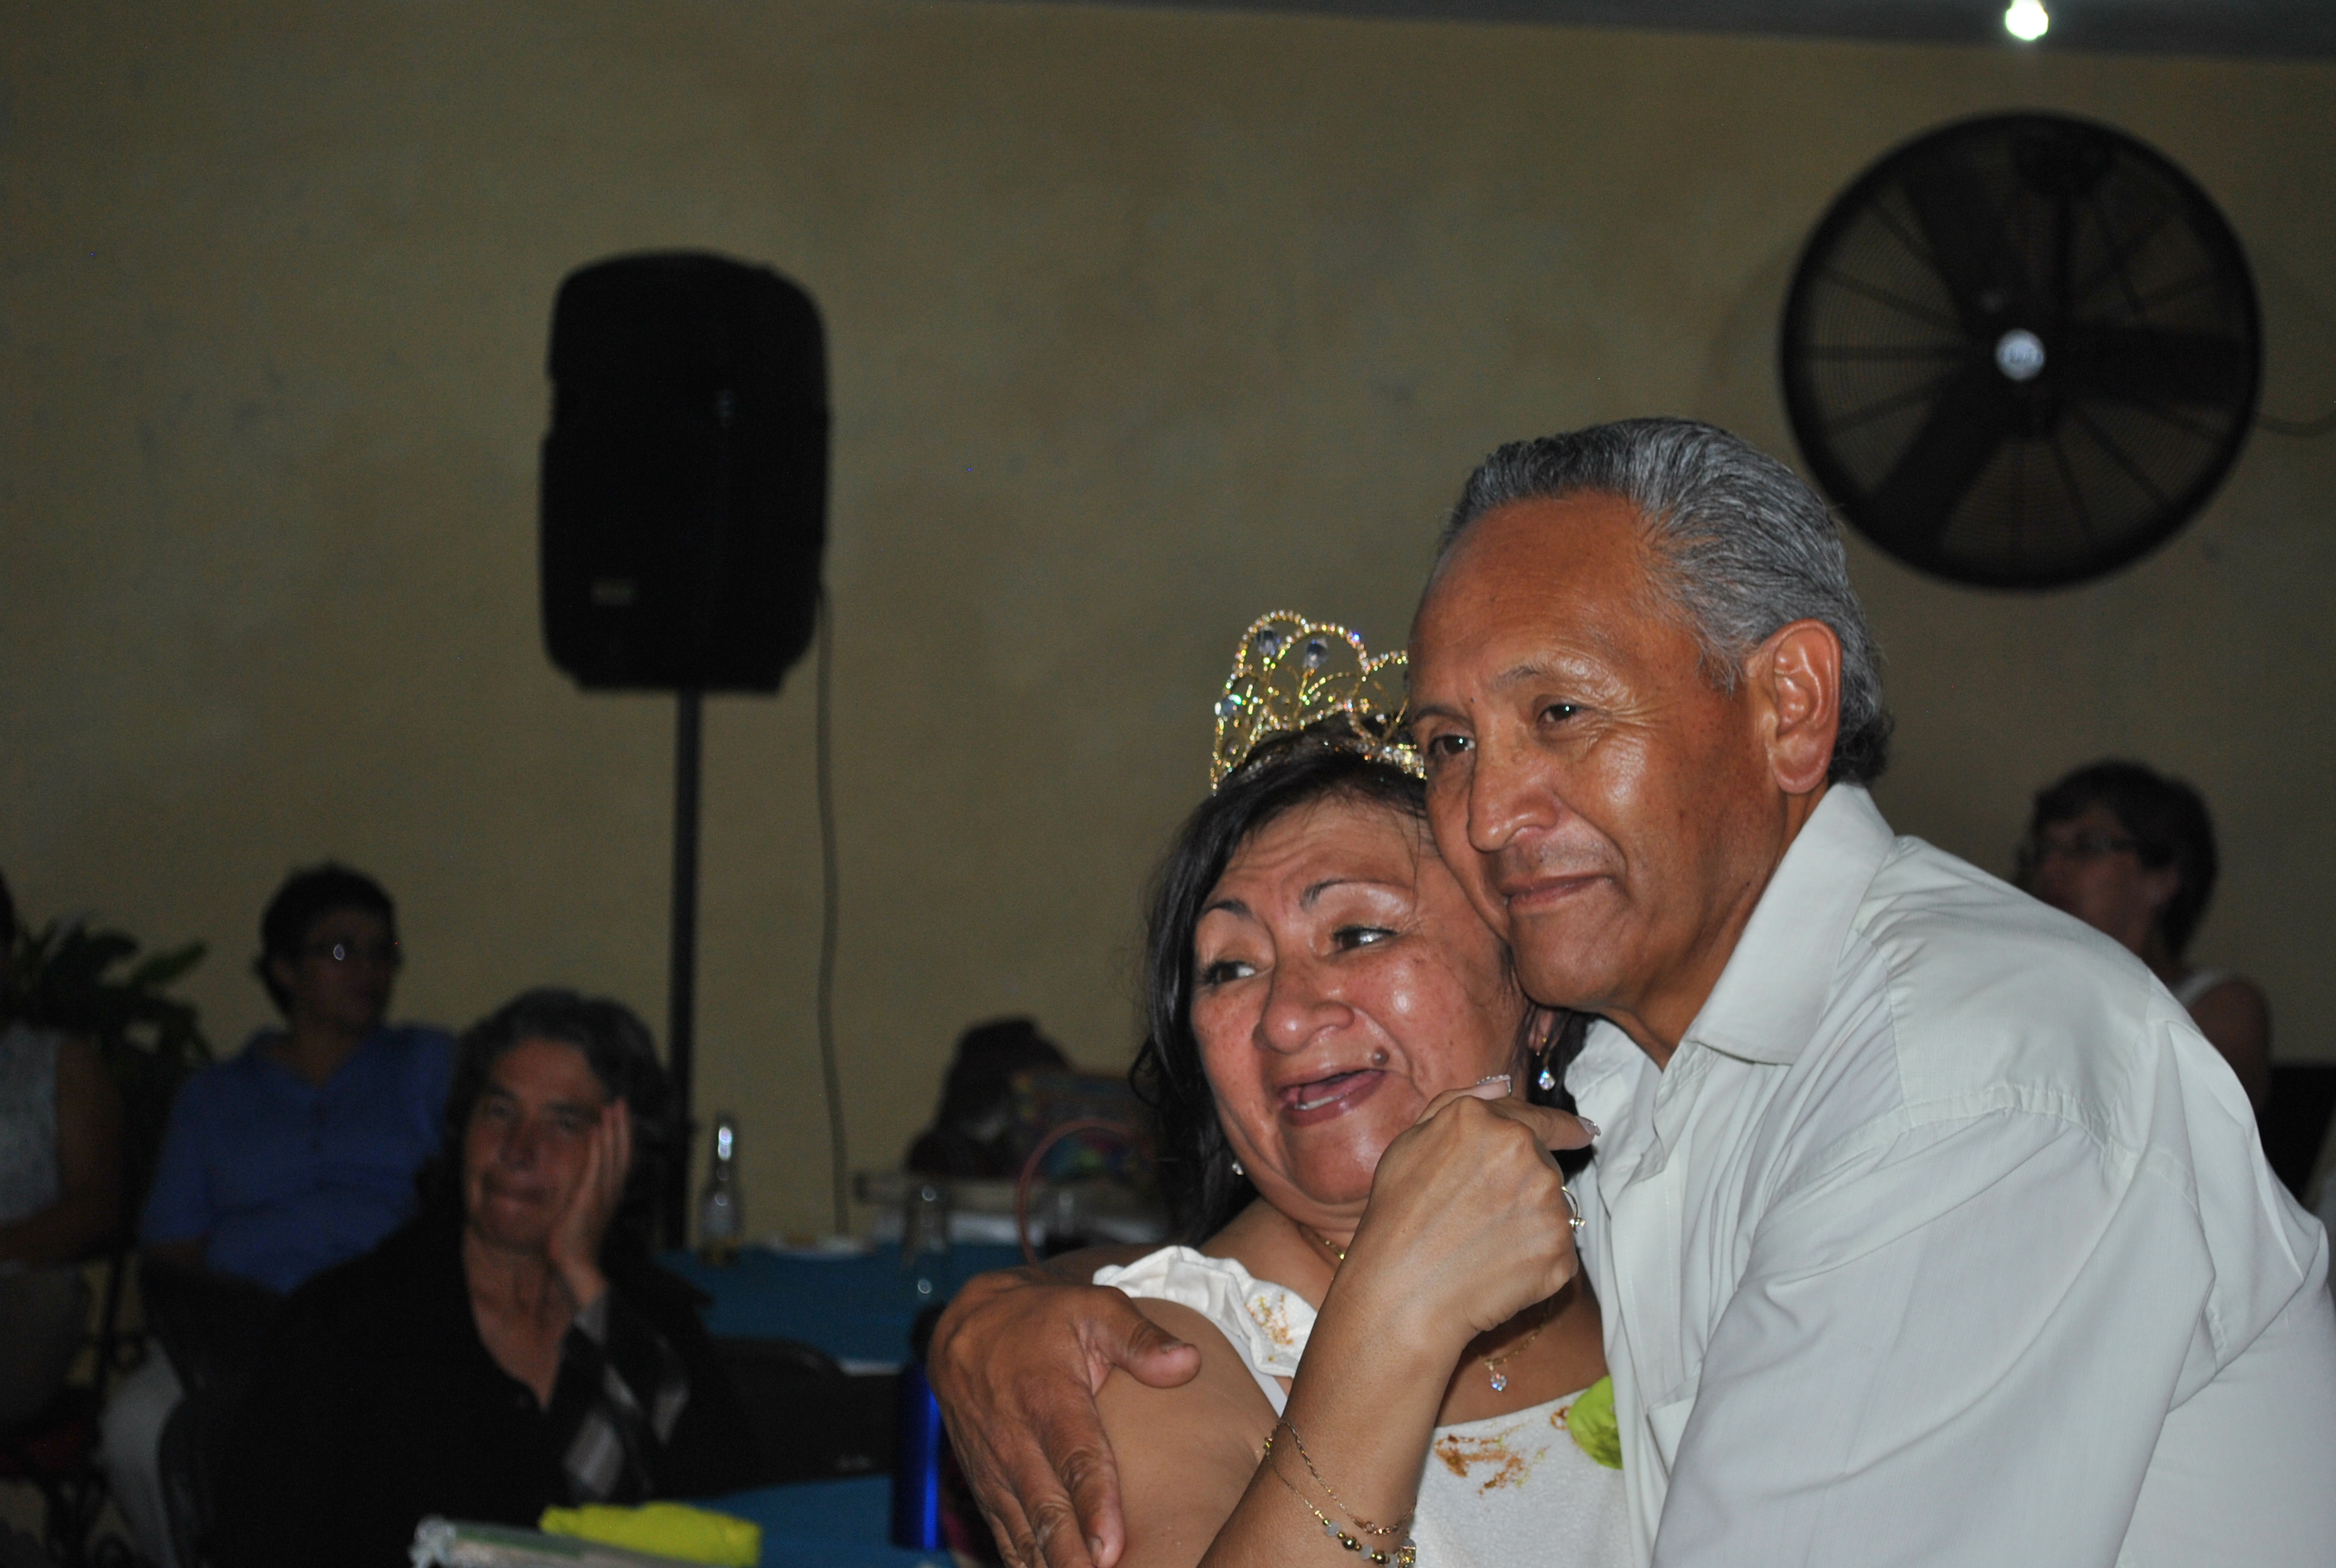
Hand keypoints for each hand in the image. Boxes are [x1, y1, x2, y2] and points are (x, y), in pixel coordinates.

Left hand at [547, 1099, 630, 1312]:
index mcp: (610, 1194)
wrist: (574, 1264)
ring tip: (611, 1108)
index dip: (621, 1136)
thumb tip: (578, 1186)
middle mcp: (612, 1190)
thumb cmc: (573, 1244)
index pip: (621, 1158)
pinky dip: (599, 1146)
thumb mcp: (581, 1215)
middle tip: (621, 1102)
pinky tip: (597, 1130)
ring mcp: (603, 1193)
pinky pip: (596, 1166)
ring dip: (613, 1129)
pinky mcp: (589, 1196)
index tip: (619, 1116)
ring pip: (613, 1154)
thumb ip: (583, 1197)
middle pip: (622, 1151)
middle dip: (621, 1125)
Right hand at [929, 1267, 1201, 1567]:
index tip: (1112, 1547)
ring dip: (1048, 1563)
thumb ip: (1140, 1337)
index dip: (1095, 1505)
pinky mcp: (984, 1484)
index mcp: (1048, 1396)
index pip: (1076, 1458)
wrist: (965, 1328)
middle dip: (1070, 1554)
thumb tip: (1189, 1362)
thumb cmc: (1044, 1319)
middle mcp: (1015, 1438)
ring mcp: (995, 1467)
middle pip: (1046, 1508)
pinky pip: (1004, 1531)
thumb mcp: (1094, 1309)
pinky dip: (1023, 1561)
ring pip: (1022, 1529)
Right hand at [1336, 1079, 1589, 1350]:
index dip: (1566, 1127)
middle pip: (1544, 1166)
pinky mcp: (1561, 1252)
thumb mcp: (1409, 1143)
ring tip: (1480, 1245)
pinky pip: (1554, 1252)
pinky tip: (1495, 1270)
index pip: (1541, 1119)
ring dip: (1527, 1223)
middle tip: (1477, 1217)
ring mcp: (1548, 1205)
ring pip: (1550, 1209)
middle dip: (1521, 1186)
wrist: (1403, 1292)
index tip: (1585, 1132)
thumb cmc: (1397, 1218)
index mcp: (1487, 1123)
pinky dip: (1533, 1261)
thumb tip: (1502, 1085)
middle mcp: (1525, 1155)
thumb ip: (1457, 1104)